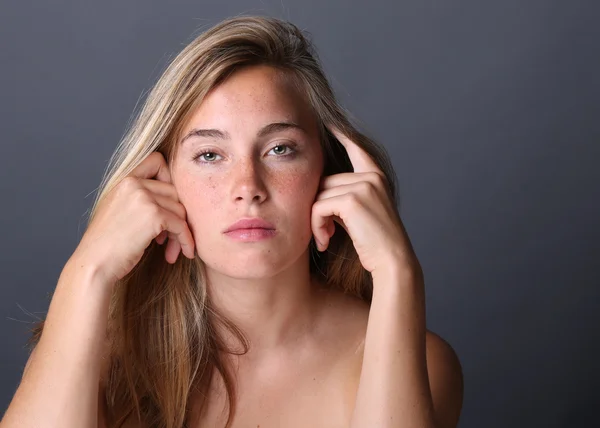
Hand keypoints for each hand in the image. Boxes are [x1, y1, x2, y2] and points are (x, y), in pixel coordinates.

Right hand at [73, 152, 194, 282]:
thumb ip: (140, 198)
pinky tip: (185, 252)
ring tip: (172, 249)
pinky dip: (186, 240)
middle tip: (170, 238)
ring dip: (180, 232)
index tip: (169, 202)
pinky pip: (181, 225)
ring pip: (180, 210)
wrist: (95, 264)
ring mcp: (143, 197)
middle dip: (177, 216)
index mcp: (123, 179)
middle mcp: (133, 183)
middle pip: (174, 192)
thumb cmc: (108, 244)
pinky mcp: (154, 215)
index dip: (169, 178)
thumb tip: (176, 201)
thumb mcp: (120, 210)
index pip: (156, 160)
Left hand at [311, 126, 421, 278]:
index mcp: (375, 177)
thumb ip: (344, 195)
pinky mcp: (353, 200)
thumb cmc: (374, 244)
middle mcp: (371, 177)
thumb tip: (317, 189)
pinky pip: (318, 207)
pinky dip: (316, 226)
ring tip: (324, 239)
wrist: (393, 261)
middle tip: (323, 233)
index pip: (356, 148)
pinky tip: (324, 241)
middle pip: (325, 180)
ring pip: (319, 195)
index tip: (327, 120)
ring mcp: (363, 186)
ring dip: (315, 220)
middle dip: (318, 207)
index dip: (341, 134)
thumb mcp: (361, 213)